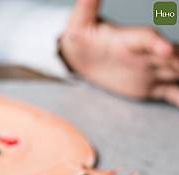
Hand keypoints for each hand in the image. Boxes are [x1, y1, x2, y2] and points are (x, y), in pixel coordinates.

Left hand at [60, 0, 178, 105]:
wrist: (82, 57)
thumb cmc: (81, 38)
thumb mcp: (79, 25)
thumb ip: (86, 8)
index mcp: (129, 39)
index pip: (146, 39)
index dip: (157, 43)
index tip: (166, 51)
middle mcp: (147, 54)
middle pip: (172, 57)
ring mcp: (152, 70)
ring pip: (177, 74)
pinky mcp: (151, 86)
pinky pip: (171, 93)